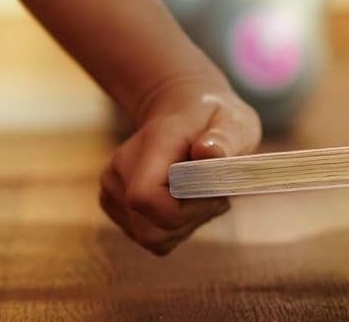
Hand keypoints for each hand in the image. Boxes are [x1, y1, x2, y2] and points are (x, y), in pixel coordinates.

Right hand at [99, 74, 262, 254]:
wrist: (185, 110)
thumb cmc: (214, 118)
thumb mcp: (234, 121)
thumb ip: (225, 139)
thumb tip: (208, 152)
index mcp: (152, 143)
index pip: (144, 197)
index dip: (182, 210)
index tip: (212, 191)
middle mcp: (122, 167)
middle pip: (149, 229)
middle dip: (190, 220)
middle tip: (216, 194)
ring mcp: (113, 187)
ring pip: (151, 238)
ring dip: (185, 225)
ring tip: (202, 193)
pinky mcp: (114, 204)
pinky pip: (149, 236)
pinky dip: (173, 227)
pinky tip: (187, 200)